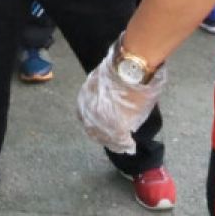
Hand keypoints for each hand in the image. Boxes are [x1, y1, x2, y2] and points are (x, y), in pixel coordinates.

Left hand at [77, 39, 166, 153]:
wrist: (128, 69)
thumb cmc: (117, 70)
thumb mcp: (99, 81)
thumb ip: (99, 94)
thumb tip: (106, 101)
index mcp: (83, 101)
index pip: (86, 120)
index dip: (95, 126)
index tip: (103, 130)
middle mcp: (89, 115)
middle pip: (95, 133)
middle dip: (104, 137)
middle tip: (114, 142)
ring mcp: (102, 123)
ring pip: (108, 139)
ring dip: (116, 143)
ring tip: (124, 146)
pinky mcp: (117, 128)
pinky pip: (121, 141)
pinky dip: (126, 144)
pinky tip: (131, 146)